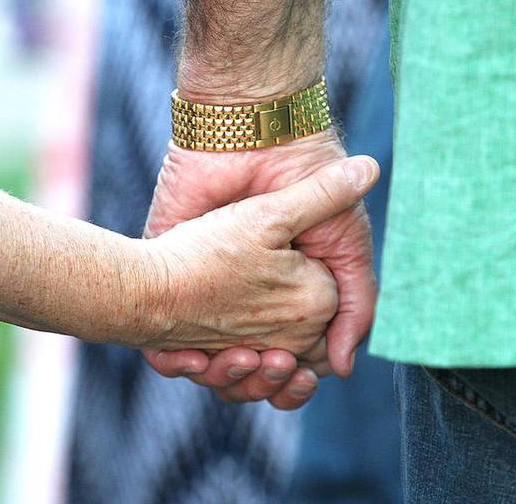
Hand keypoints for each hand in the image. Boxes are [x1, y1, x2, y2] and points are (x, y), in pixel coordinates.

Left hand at [144, 132, 377, 406]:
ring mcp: (201, 284)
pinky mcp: (165, 267)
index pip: (286, 357)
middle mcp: (240, 295)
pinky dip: (175, 363)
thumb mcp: (345, 244)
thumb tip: (348, 364)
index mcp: (282, 291)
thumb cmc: (306, 184)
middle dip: (259, 381)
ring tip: (246, 361)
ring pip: (205, 363)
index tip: (301, 378)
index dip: (293, 377)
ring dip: (224, 376)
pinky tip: (197, 358)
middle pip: (245, 368)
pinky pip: (160, 340)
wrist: (255, 134)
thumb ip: (356, 302)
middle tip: (275, 370)